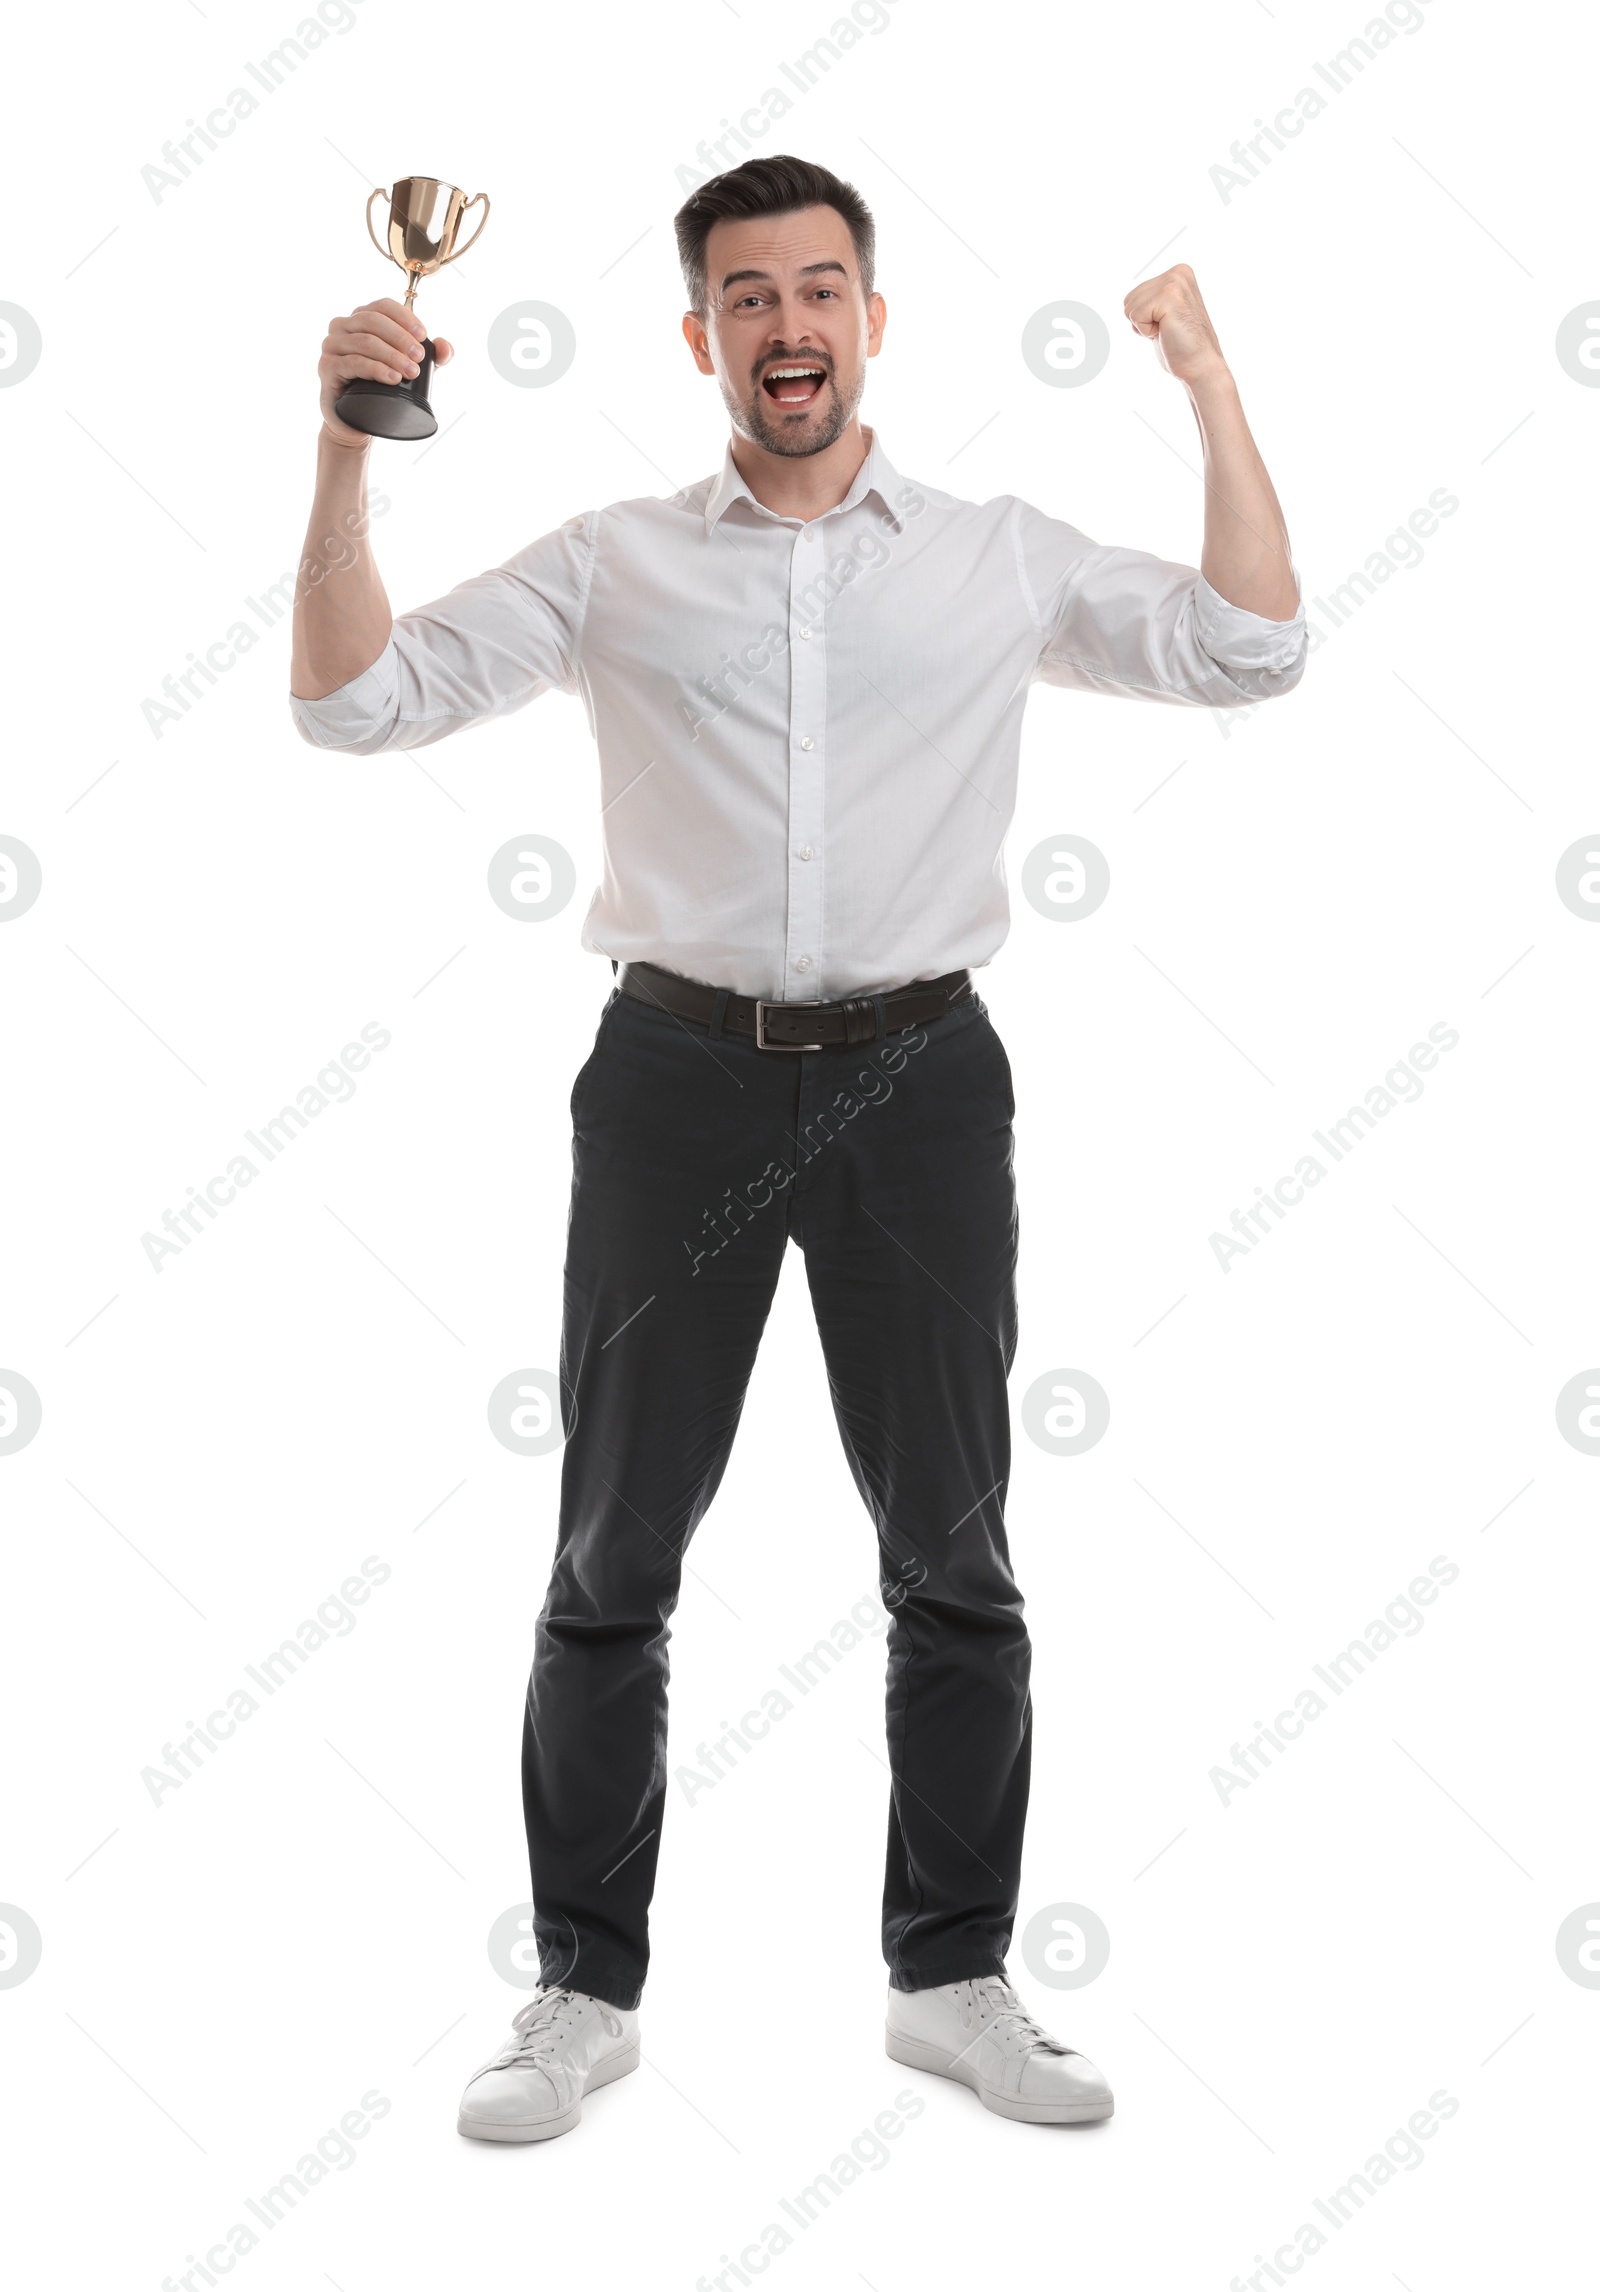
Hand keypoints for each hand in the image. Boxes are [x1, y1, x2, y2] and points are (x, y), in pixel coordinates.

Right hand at [318, 297, 454, 446]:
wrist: (355, 421)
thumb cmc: (380, 389)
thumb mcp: (409, 369)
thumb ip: (431, 357)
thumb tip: (446, 347)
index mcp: (361, 319)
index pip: (383, 306)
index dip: (404, 317)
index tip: (423, 337)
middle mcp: (343, 327)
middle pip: (373, 321)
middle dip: (400, 339)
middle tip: (419, 359)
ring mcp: (332, 345)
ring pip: (365, 342)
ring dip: (392, 356)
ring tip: (410, 372)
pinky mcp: (327, 367)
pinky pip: (353, 363)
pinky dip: (376, 369)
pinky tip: (392, 378)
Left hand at [1122, 264, 1227, 388]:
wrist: (1200, 365)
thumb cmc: (1181, 346)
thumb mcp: (1164, 314)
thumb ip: (1152, 300)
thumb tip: (1127, 300)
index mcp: (1178, 273)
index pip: (1134, 294)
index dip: (1144, 317)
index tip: (1167, 324)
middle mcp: (1178, 272)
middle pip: (1129, 298)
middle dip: (1142, 321)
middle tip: (1167, 329)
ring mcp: (1175, 282)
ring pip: (1129, 307)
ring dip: (1144, 326)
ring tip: (1167, 330)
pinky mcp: (1169, 296)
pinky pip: (1135, 316)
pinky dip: (1146, 331)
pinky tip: (1166, 332)